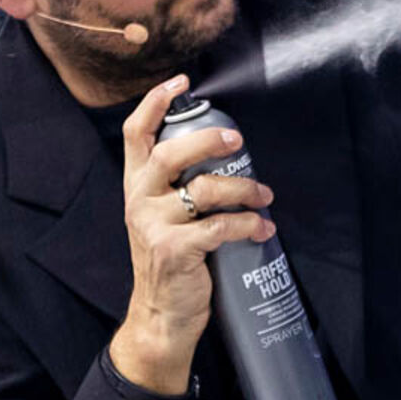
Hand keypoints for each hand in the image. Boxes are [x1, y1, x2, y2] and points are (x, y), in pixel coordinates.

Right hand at [110, 73, 275, 399]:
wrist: (160, 317)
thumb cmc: (171, 263)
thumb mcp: (161, 218)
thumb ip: (178, 188)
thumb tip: (227, 155)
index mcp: (136, 186)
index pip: (135, 134)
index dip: (154, 103)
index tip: (180, 81)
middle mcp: (139, 200)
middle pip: (170, 153)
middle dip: (208, 141)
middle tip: (237, 140)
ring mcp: (154, 226)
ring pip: (204, 190)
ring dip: (244, 188)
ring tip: (265, 195)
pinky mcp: (175, 251)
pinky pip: (220, 227)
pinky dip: (249, 225)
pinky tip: (264, 228)